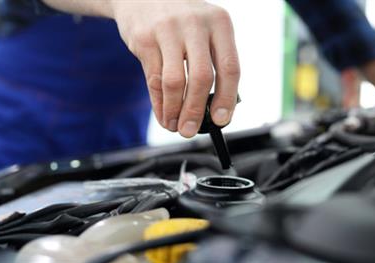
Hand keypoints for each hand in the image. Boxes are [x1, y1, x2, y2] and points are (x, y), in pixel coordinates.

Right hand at [110, 0, 239, 137]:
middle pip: (202, 78)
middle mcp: (195, 24)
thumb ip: (213, 60)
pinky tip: (163, 114)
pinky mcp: (144, 39)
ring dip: (175, 111)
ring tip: (175, 126)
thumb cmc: (181, 20)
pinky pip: (154, 80)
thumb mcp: (205, 29)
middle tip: (191, 130)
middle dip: (196, 111)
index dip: (226, 99)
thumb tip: (215, 108)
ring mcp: (167, 30)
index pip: (230, 68)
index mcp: (219, 23)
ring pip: (175, 82)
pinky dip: (159, 104)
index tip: (221, 120)